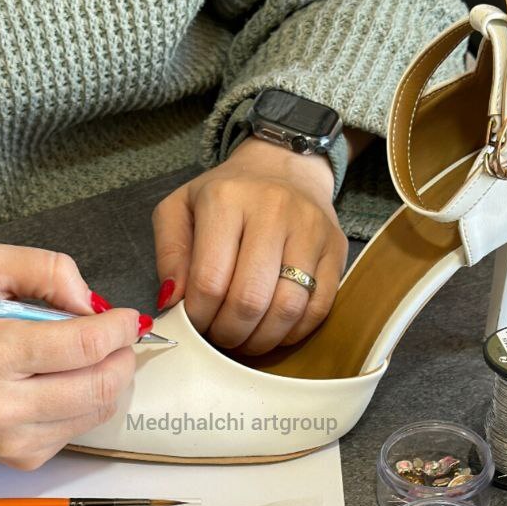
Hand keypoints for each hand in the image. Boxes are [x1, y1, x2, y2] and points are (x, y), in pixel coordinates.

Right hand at [0, 243, 138, 468]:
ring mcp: (14, 440)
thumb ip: (43, 269)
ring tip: (96, 357)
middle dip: (122, 356)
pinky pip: (81, 429)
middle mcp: (1, 405)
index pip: (84, 345)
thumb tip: (92, 304)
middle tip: (119, 338)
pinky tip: (68, 383)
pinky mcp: (25, 459)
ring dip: (111, 379)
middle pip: (100, 384)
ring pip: (98, 410)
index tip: (127, 318)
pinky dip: (88, 403)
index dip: (118, 328)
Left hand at [152, 137, 348, 353]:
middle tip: (220, 335)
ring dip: (261, 338)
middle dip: (229, 332)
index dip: (199, 317)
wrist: (284, 166)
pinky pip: (318, 308)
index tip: (195, 323)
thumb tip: (172, 300)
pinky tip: (274, 329)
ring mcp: (311, 230)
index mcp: (226, 199)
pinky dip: (293, 332)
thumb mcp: (180, 209)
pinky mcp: (337, 249)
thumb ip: (169, 253)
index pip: (209, 280)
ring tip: (245, 338)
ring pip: (287, 308)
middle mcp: (273, 209)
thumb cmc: (227, 196)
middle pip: (249, 300)